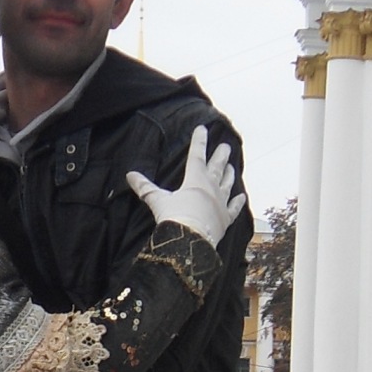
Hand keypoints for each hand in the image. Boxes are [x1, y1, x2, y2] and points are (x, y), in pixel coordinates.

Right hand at [126, 124, 244, 244]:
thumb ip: (145, 187)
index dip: (199, 141)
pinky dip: (238, 203)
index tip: (202, 129)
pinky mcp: (225, 219)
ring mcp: (220, 203)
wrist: (190, 241)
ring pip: (227, 184)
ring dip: (229, 174)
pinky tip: (242, 197)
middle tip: (226, 146)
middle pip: (217, 167)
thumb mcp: (157, 200)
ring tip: (232, 167)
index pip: (197, 155)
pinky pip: (234, 208)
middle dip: (221, 155)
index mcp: (195, 179)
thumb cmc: (174, 218)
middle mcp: (211, 187)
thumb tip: (130, 175)